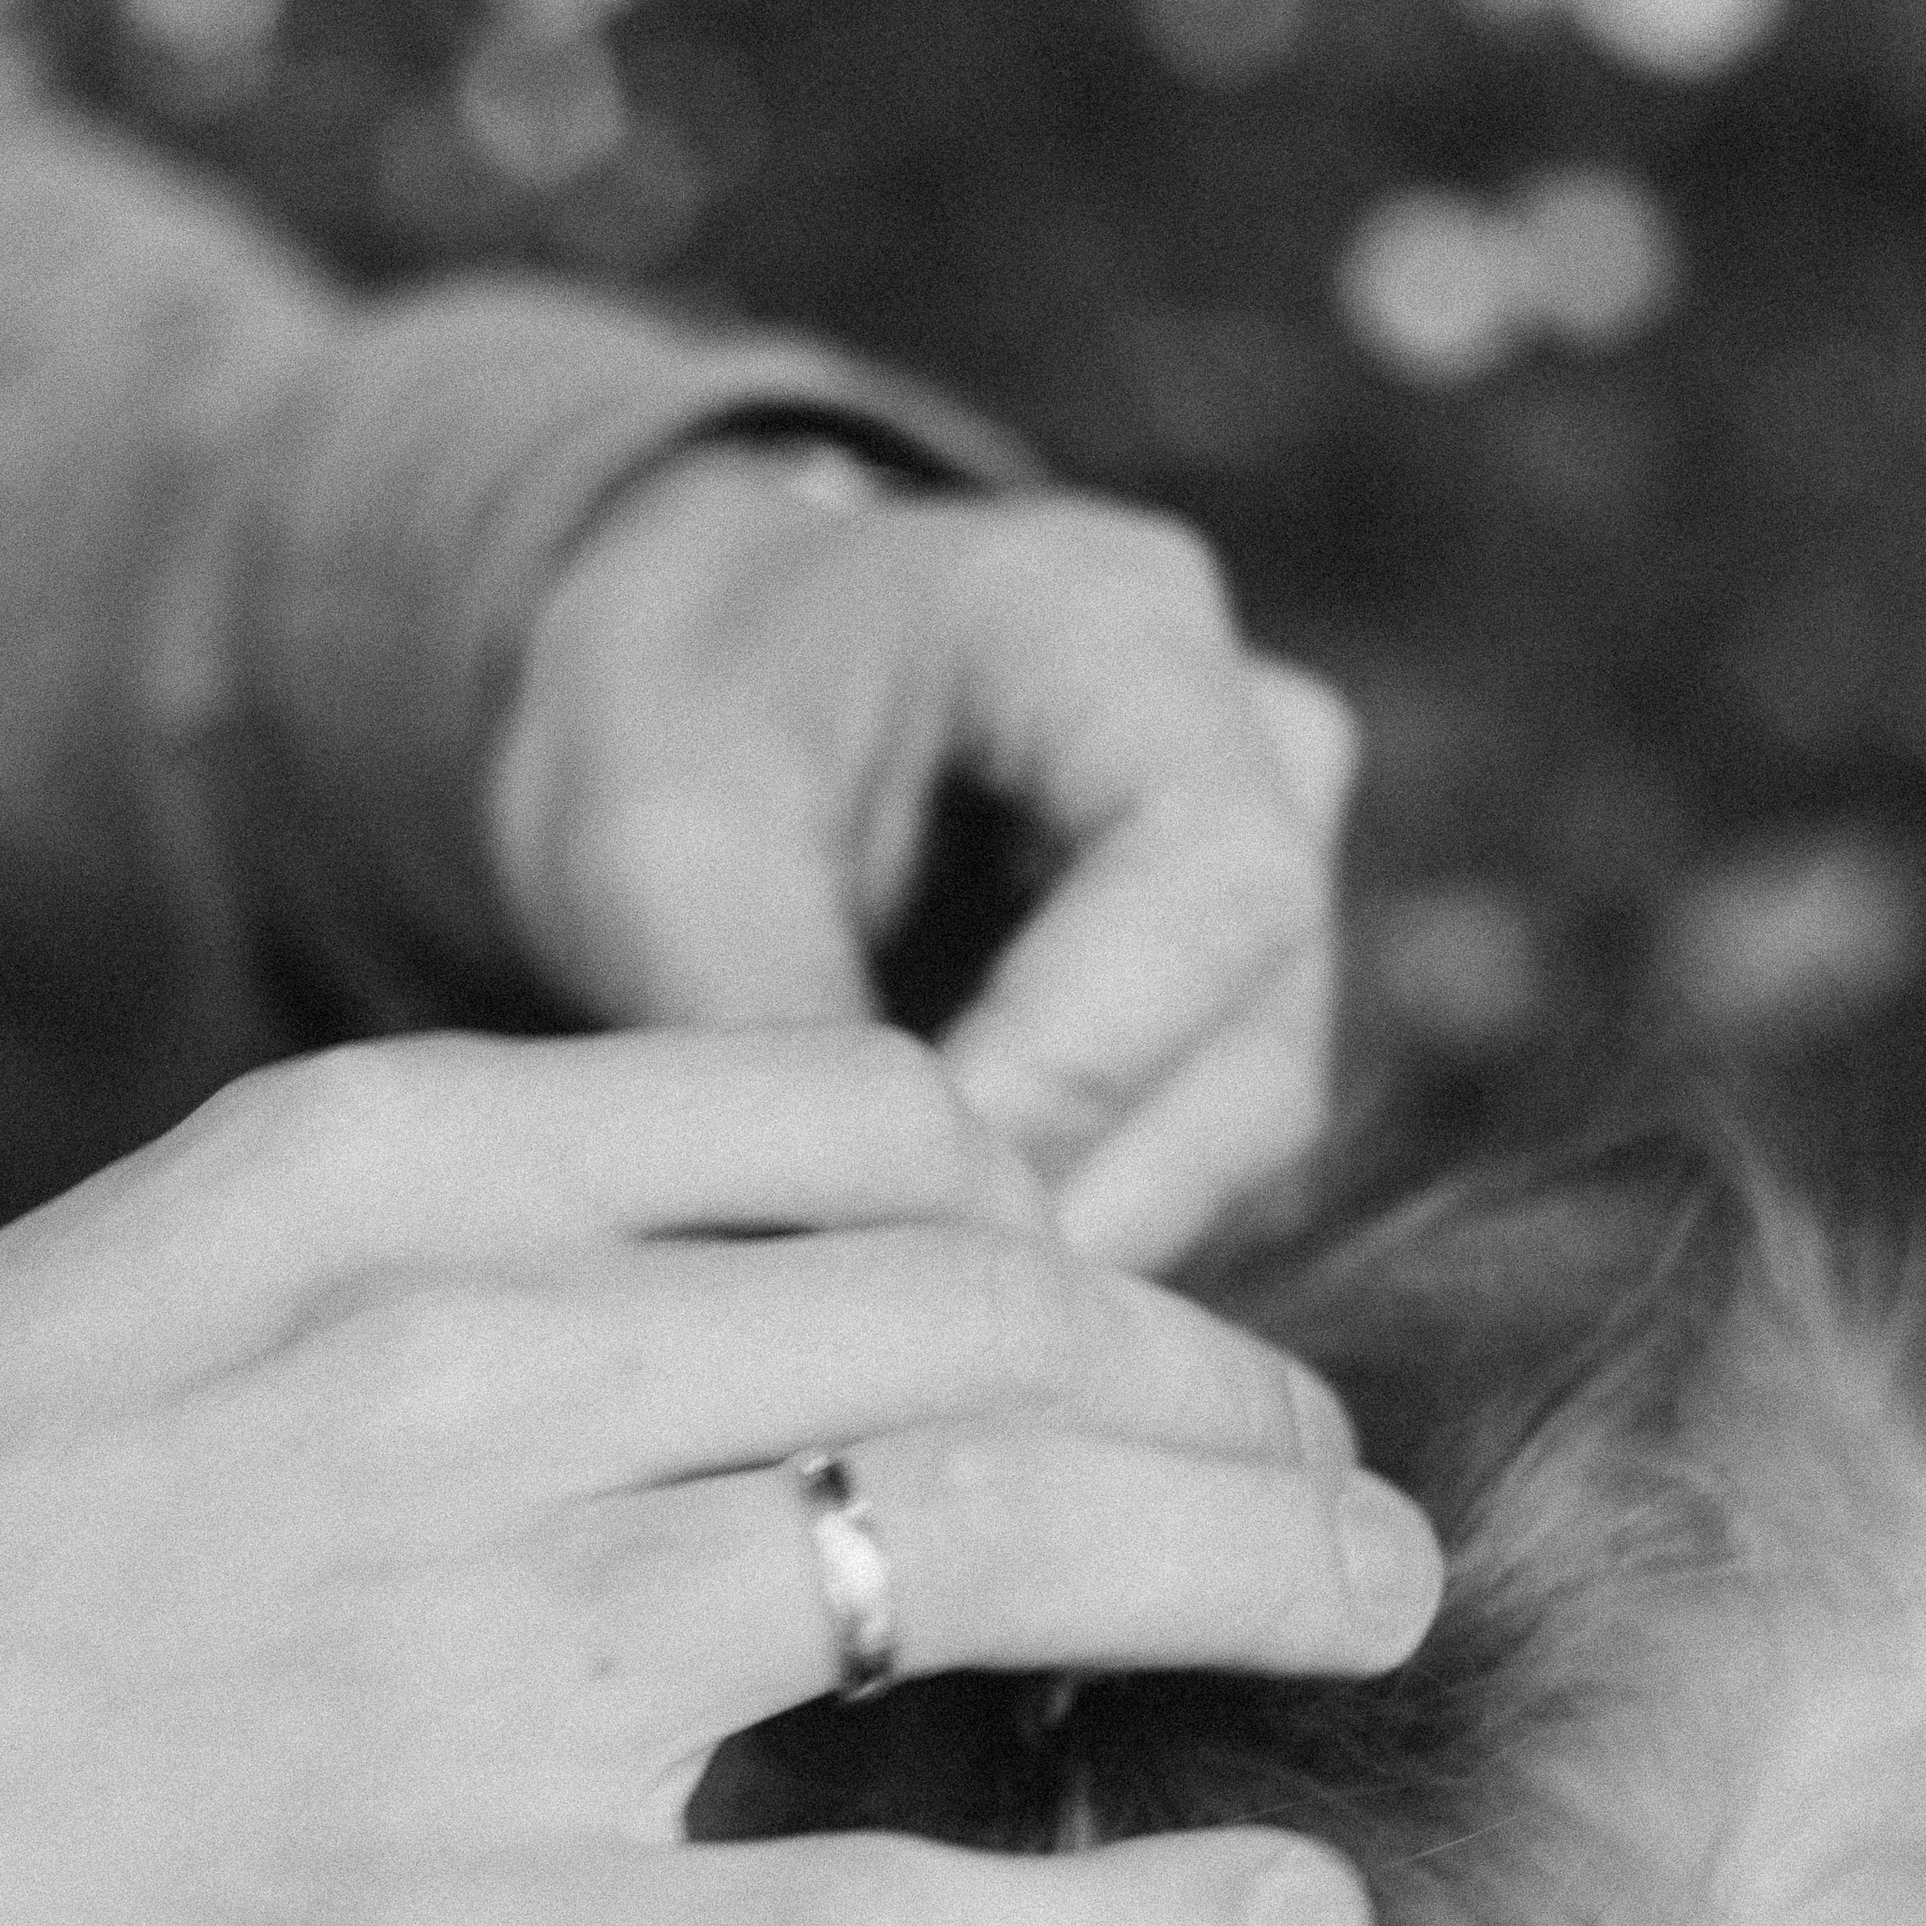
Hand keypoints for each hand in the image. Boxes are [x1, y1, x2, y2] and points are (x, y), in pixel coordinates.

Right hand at [0, 1029, 1439, 1925]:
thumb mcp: (198, 1255)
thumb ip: (514, 1224)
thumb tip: (847, 1274)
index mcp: (404, 1160)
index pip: (883, 1129)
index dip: (1090, 1230)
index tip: (1158, 1327)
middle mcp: (475, 1362)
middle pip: (996, 1315)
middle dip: (1227, 1393)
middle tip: (1337, 1483)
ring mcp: (487, 1652)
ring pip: (1000, 1548)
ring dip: (1256, 1572)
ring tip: (1378, 1607)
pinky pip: (887, 1925)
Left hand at [488, 448, 1354, 1272]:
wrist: (688, 690)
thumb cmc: (662, 712)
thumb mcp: (655, 846)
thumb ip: (768, 1020)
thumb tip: (841, 1243)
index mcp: (1119, 628)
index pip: (1215, 884)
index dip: (1078, 1072)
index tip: (907, 1191)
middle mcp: (1256, 744)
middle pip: (1252, 1043)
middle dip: (1061, 1192)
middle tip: (873, 1298)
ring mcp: (1270, 879)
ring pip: (1239, 1130)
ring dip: (1068, 1234)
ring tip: (881, 1289)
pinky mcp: (1239, 1000)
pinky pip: (1199, 1163)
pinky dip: (1069, 1224)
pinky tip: (926, 1257)